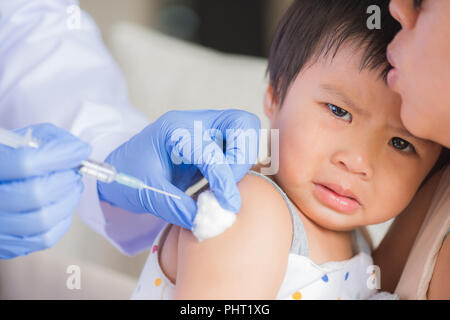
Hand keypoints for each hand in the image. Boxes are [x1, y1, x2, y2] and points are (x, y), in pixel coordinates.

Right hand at [0, 124, 91, 258]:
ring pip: (42, 219)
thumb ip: (51, 139)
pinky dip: (62, 220)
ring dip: (69, 201)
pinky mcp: (6, 243)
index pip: (26, 163)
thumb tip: (80, 151)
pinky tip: (63, 204)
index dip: (61, 156)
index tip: (80, 151)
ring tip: (73, 187)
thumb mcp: (26, 139)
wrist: (0, 182)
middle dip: (66, 180)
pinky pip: (44, 238)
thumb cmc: (13, 157)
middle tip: (75, 173)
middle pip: (36, 194)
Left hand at [98, 109, 260, 229]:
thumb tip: (208, 220)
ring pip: (245, 133)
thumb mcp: (145, 193)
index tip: (227, 206)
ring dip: (242, 161)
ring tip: (223, 187)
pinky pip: (237, 148)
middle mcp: (195, 123)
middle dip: (242, 157)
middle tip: (229, 185)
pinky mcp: (212, 144)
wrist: (120, 169)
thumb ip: (176, 207)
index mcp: (174, 129)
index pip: (211, 150)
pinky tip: (220, 186)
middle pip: (241, 123)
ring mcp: (206, 130)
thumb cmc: (126, 174)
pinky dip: (237, 167)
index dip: (223, 179)